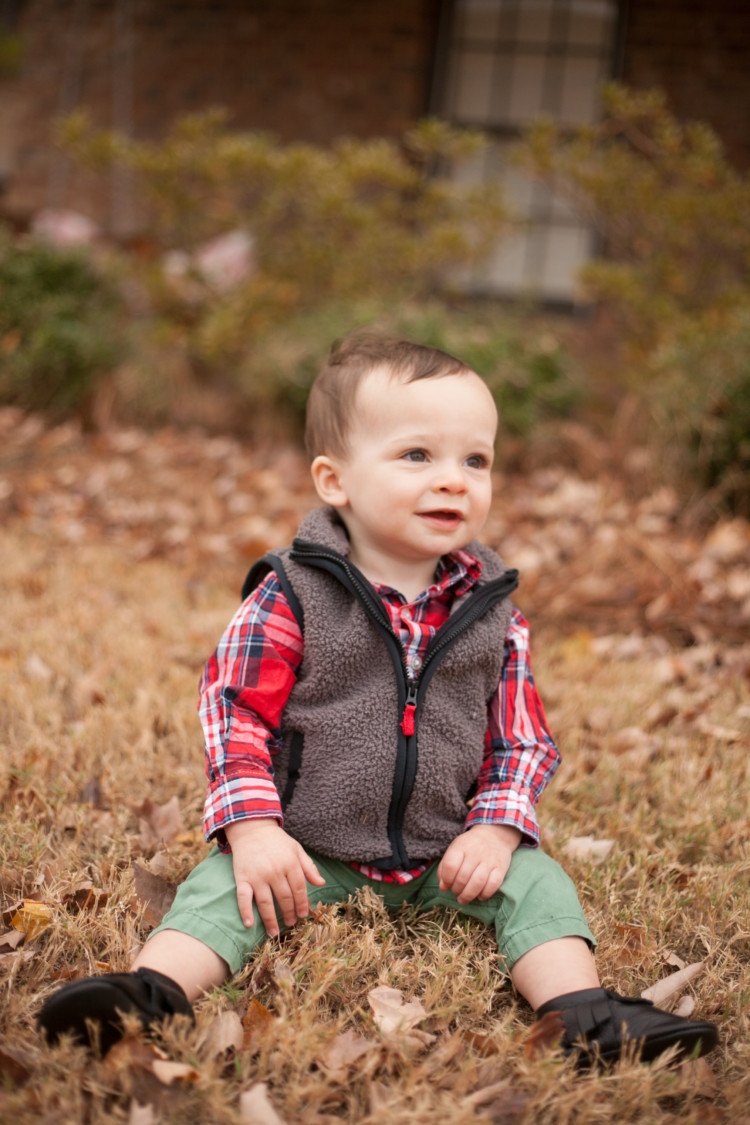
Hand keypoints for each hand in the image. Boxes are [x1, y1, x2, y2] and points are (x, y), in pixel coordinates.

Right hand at [225, 819, 324, 936]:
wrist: (252, 828)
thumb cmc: (276, 841)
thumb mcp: (296, 849)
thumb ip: (309, 867)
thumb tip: (321, 883)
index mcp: (290, 863)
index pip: (299, 889)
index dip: (303, 904)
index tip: (304, 915)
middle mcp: (274, 871)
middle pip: (284, 898)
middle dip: (289, 913)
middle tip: (291, 923)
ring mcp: (257, 875)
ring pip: (266, 902)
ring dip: (271, 920)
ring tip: (275, 932)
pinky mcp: (242, 878)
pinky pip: (243, 897)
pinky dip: (245, 911)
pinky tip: (249, 924)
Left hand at [437, 824, 521, 904]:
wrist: (495, 835)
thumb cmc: (470, 846)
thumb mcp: (455, 849)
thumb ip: (445, 867)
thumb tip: (443, 887)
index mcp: (461, 846)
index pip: (450, 865)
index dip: (446, 879)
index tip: (446, 884)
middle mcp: (475, 853)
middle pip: (463, 877)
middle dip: (457, 890)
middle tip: (456, 892)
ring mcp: (489, 861)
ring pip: (478, 883)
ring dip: (468, 895)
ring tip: (463, 899)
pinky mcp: (501, 868)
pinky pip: (493, 885)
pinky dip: (485, 894)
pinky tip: (479, 896)